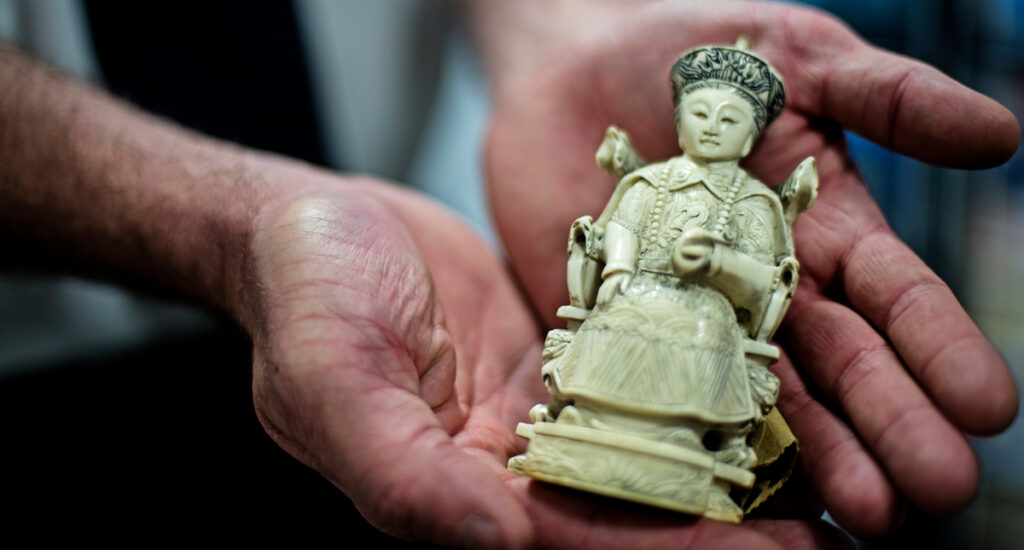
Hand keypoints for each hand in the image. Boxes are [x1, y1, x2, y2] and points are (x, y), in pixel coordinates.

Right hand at [236, 163, 848, 548]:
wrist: (310, 222)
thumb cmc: (305, 295)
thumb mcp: (333, 379)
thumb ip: (403, 471)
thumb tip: (498, 535)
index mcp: (453, 495)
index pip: (574, 542)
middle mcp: (505, 468)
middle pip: (628, 508)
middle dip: (726, 524)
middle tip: (836, 529)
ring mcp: (535, 411)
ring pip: (643, 448)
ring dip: (728, 466)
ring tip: (829, 475)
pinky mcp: (556, 357)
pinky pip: (632, 377)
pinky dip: (691, 391)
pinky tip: (762, 390)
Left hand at [481, 0, 1018, 537]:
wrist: (571, 65)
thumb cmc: (690, 50)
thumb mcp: (795, 55)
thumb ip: (886, 97)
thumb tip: (1002, 133)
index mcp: (823, 228)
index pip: (894, 296)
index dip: (939, 348)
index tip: (989, 406)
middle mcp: (769, 286)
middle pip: (841, 363)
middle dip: (892, 423)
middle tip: (940, 490)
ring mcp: (698, 314)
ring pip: (766, 393)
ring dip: (818, 453)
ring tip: (867, 513)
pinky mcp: (626, 326)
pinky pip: (665, 384)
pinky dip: (700, 431)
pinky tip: (739, 485)